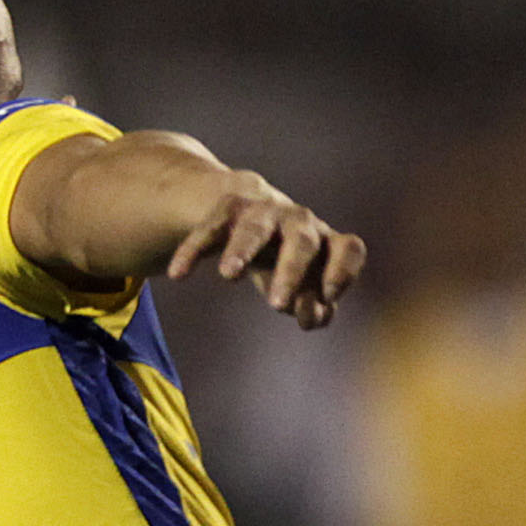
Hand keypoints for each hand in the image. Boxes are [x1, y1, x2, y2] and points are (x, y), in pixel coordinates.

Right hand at [164, 174, 363, 329]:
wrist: (249, 216)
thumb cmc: (286, 263)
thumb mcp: (301, 287)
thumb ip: (312, 306)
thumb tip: (312, 317)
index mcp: (326, 243)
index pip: (348, 249)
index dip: (342, 271)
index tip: (329, 296)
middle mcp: (299, 222)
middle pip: (302, 240)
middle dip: (291, 272)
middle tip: (276, 306)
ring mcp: (263, 211)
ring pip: (256, 226)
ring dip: (243, 249)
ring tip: (228, 276)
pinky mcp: (227, 208)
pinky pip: (210, 226)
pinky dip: (194, 249)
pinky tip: (177, 275)